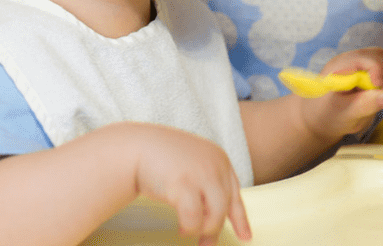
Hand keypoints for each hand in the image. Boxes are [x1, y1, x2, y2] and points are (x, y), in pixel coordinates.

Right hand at [133, 124, 251, 245]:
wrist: (136, 146)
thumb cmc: (160, 158)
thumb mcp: (192, 166)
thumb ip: (206, 186)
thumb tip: (211, 222)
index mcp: (219, 158)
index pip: (235, 193)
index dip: (240, 218)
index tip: (245, 235)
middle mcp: (215, 165)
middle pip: (225, 207)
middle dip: (214, 229)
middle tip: (205, 245)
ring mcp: (201, 173)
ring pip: (215, 216)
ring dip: (202, 228)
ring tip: (186, 229)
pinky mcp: (185, 184)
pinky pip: (195, 218)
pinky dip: (189, 226)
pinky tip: (181, 227)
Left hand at [301, 47, 382, 141]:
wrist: (325, 120)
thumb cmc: (327, 115)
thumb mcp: (341, 113)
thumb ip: (362, 104)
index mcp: (341, 65)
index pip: (362, 56)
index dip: (376, 68)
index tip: (379, 86)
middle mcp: (356, 62)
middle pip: (382, 57)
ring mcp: (369, 68)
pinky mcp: (379, 77)